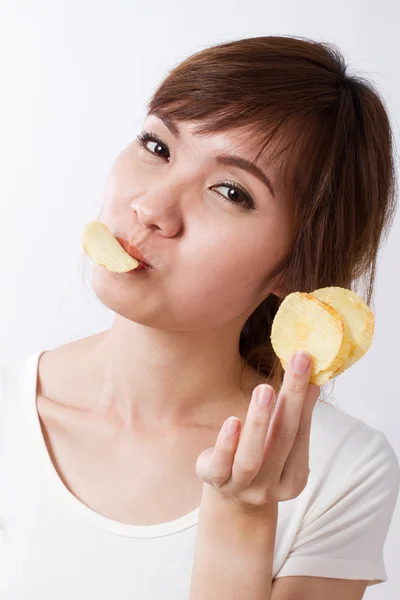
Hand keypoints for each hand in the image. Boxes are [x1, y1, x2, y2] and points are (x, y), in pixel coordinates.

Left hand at [195, 351, 319, 511]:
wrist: (229, 495)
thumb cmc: (260, 458)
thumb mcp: (279, 441)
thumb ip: (296, 414)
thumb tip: (314, 377)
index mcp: (294, 478)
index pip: (301, 432)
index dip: (305, 396)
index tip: (306, 361)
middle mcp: (271, 487)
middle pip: (283, 439)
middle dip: (291, 398)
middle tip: (297, 362)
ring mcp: (242, 488)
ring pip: (251, 457)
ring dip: (259, 422)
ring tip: (265, 389)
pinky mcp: (215, 481)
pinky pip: (221, 465)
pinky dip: (227, 443)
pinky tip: (232, 420)